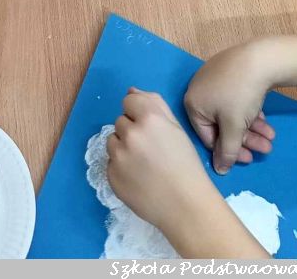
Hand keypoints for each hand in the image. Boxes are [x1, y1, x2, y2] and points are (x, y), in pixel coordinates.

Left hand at [106, 89, 208, 230]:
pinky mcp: (111, 176)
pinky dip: (121, 168)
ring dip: (123, 148)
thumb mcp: (176, 128)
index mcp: (149, 118)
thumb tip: (130, 91)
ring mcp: (118, 156)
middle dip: (132, 131)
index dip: (139, 114)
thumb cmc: (185, 165)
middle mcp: (130, 133)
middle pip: (120, 122)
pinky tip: (138, 178)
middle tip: (150, 150)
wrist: (184, 205)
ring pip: (113, 141)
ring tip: (143, 164)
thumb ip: (153, 104)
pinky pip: (111, 163)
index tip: (149, 128)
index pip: (128, 101)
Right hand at [184, 42, 275, 173]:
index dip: (229, 151)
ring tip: (272, 136)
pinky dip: (248, 112)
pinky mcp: (228, 73)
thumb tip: (220, 171)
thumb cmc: (239, 95)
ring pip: (231, 112)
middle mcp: (199, 91)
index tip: (249, 158)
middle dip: (246, 139)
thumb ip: (227, 151)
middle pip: (221, 125)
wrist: (259, 59)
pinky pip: (234, 100)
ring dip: (251, 127)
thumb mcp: (233, 127)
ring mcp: (213, 79)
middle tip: (266, 148)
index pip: (208, 137)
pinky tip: (264, 119)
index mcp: (193, 103)